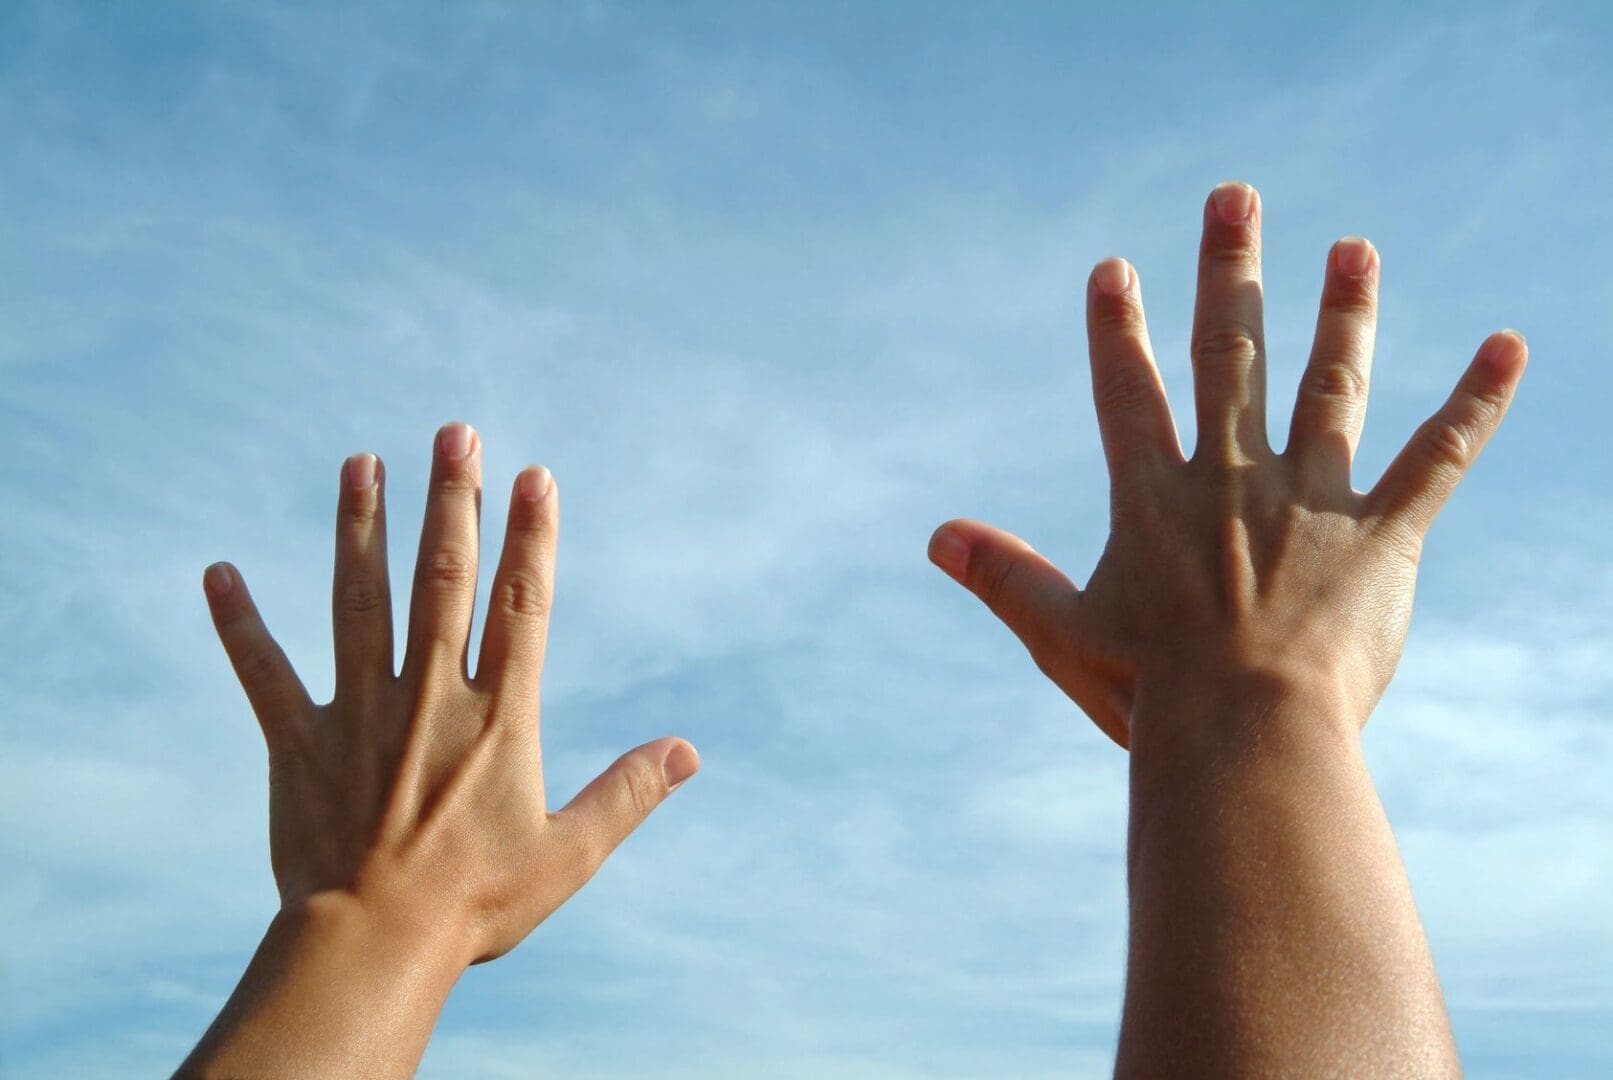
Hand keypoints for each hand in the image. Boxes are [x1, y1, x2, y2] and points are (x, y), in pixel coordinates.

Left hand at [204, 423, 698, 964]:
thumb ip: (627, 794)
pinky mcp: (300, 743)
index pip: (520, 606)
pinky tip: (218, 574)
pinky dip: (240, 625)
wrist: (375, 944)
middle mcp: (430, 698)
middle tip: (454, 431)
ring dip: (360, 529)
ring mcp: (360, 714)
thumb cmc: (478, 904)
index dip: (531, 537)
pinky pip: (265, 675)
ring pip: (359, 602)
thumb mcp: (569, 854)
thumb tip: (689, 751)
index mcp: (497, 719)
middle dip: (451, 501)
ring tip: (360, 464)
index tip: (534, 476)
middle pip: (442, 579)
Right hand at [928, 180, 1526, 748]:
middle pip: (1229, 354)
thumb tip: (936, 536)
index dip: (1115, 329)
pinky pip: (1437, 457)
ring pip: (1330, 385)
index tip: (1115, 269)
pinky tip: (1508, 346)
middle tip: (1235, 197)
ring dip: (1343, 311)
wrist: (1248, 738)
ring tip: (1353, 248)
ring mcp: (1311, 500)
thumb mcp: (1061, 634)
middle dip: (1229, 271)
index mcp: (1155, 500)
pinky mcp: (1381, 536)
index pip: (1128, 393)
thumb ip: (1003, 576)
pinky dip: (1475, 401)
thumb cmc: (1148, 697)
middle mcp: (1233, 479)